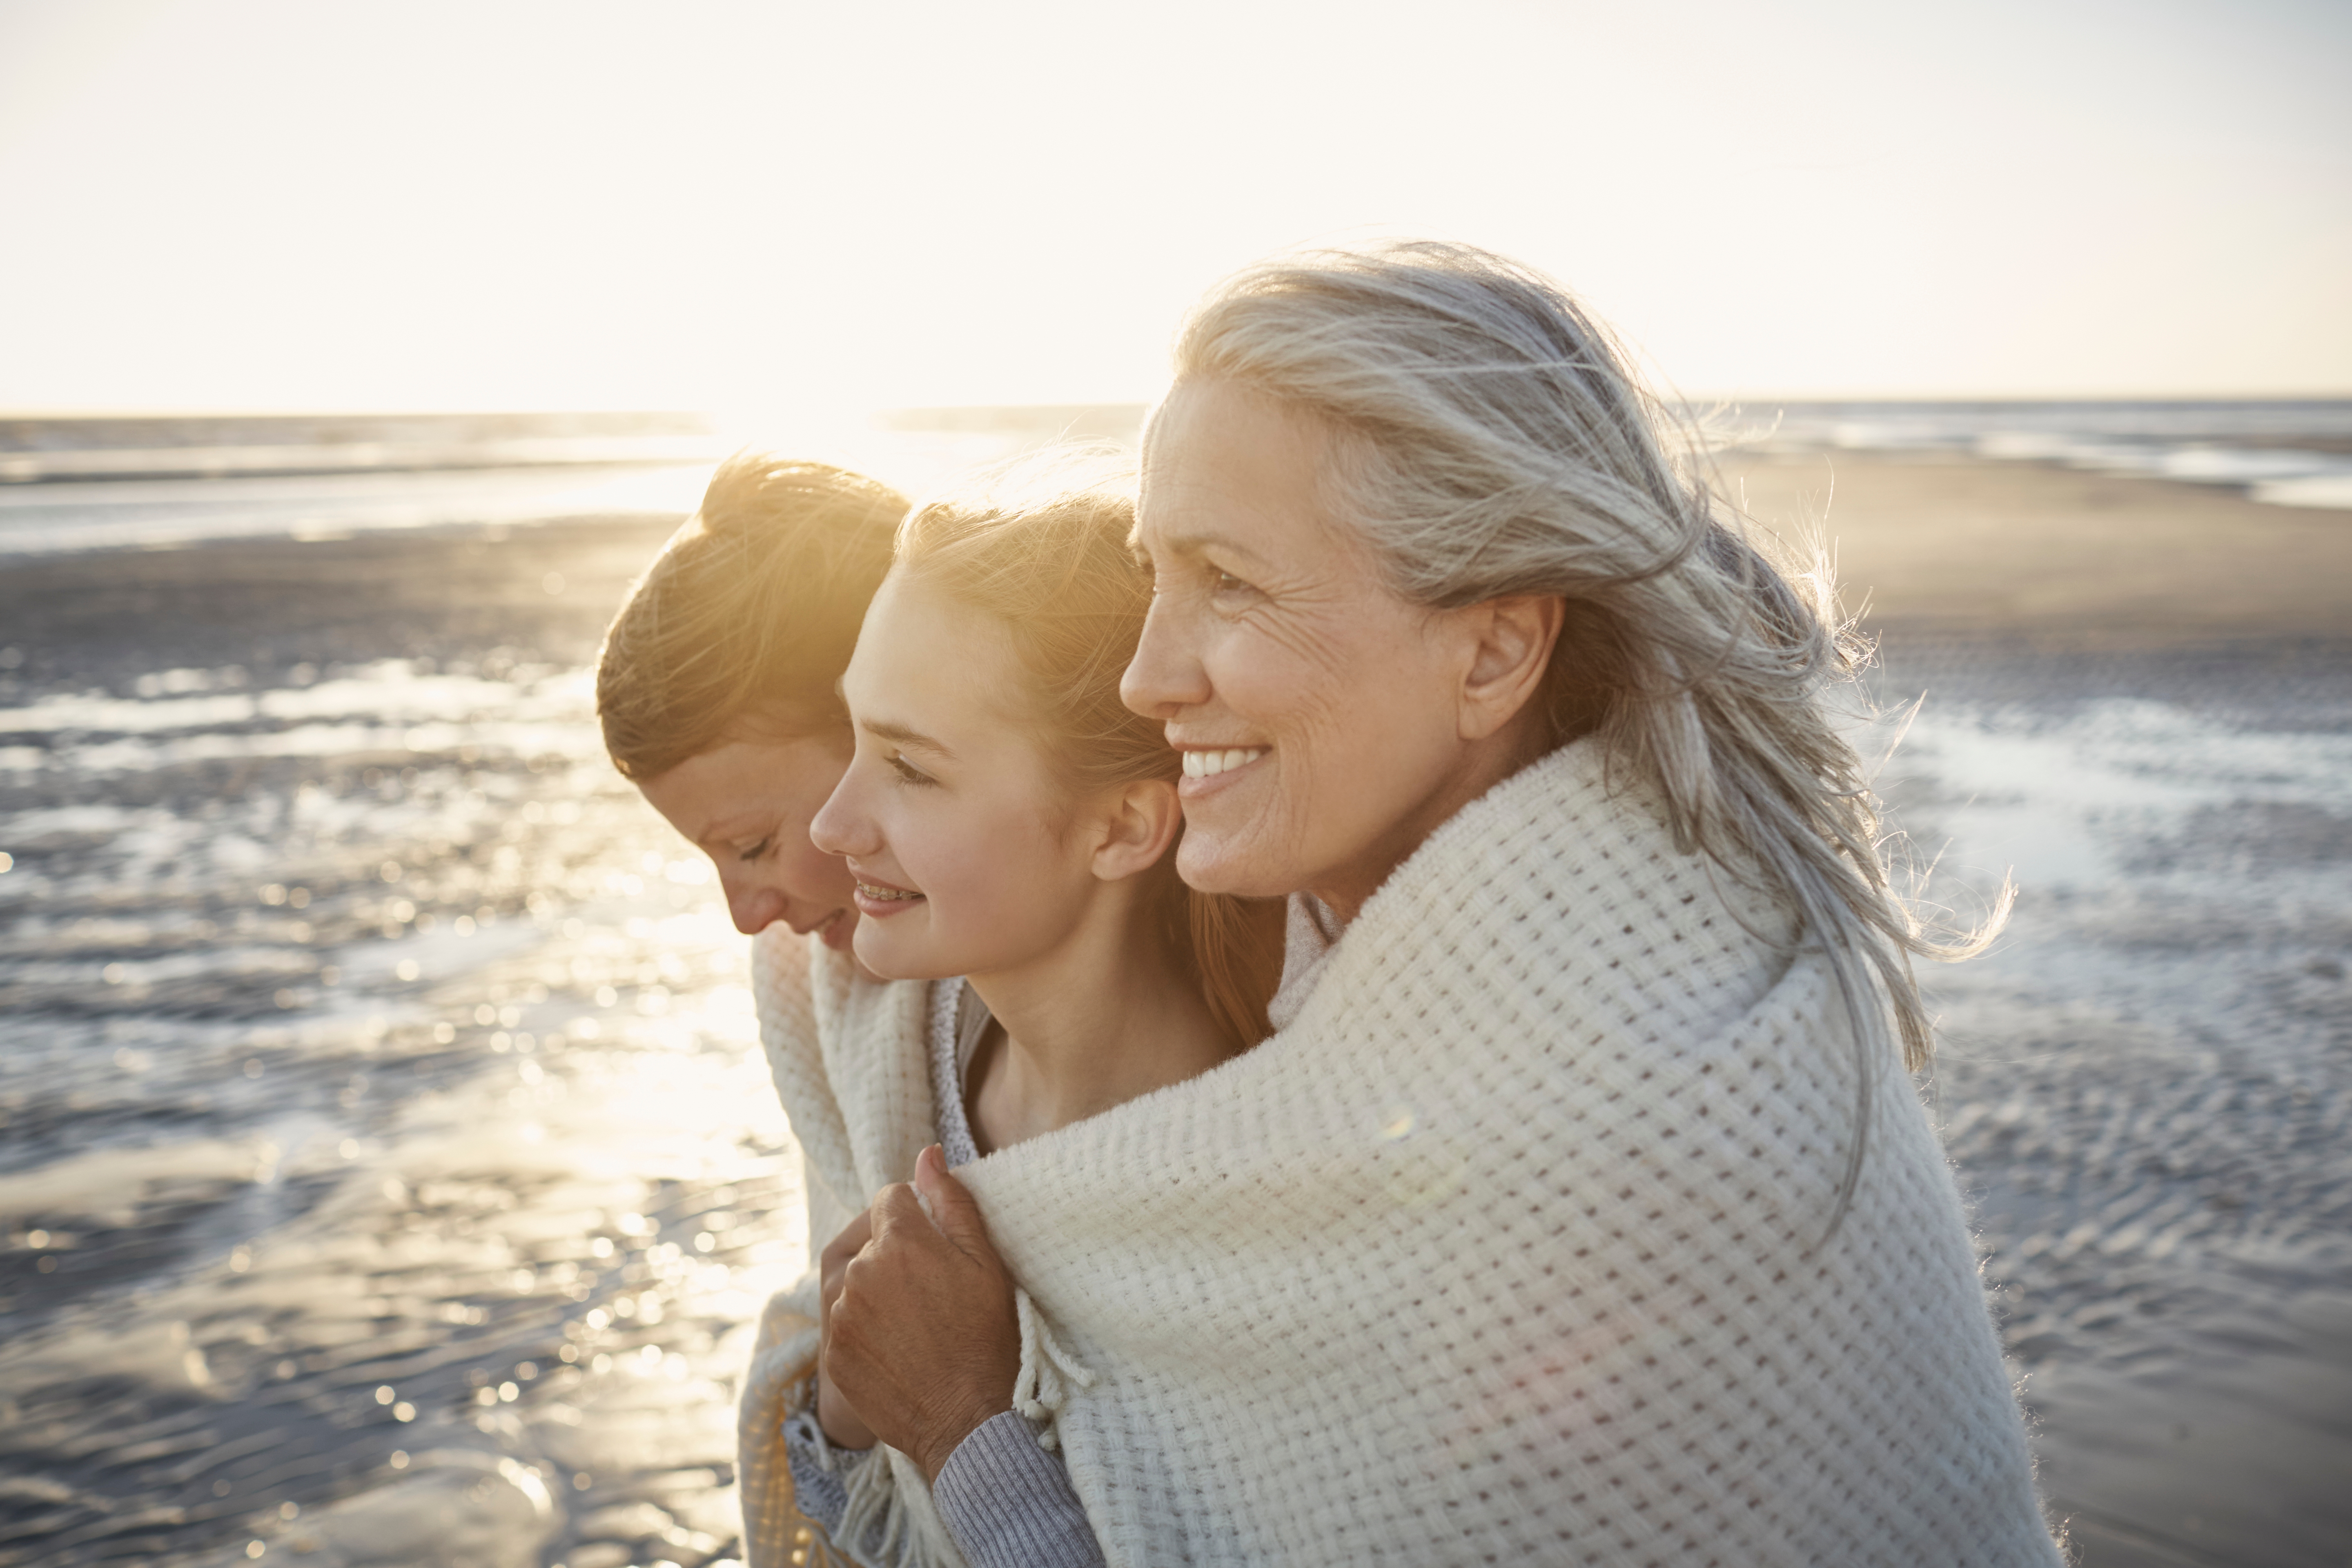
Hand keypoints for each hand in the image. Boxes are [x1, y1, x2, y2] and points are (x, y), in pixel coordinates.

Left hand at [822, 1145, 1020, 1480]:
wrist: (967, 1421)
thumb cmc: (986, 1337)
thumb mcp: (984, 1262)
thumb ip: (951, 1202)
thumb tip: (927, 1155)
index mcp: (898, 1241)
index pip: (891, 1198)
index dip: (915, 1214)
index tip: (935, 1241)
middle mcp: (859, 1272)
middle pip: (870, 1239)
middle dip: (895, 1250)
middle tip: (930, 1284)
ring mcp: (841, 1315)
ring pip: (854, 1279)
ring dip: (877, 1287)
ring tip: (915, 1316)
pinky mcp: (833, 1353)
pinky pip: (844, 1321)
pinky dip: (865, 1324)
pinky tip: (898, 1342)